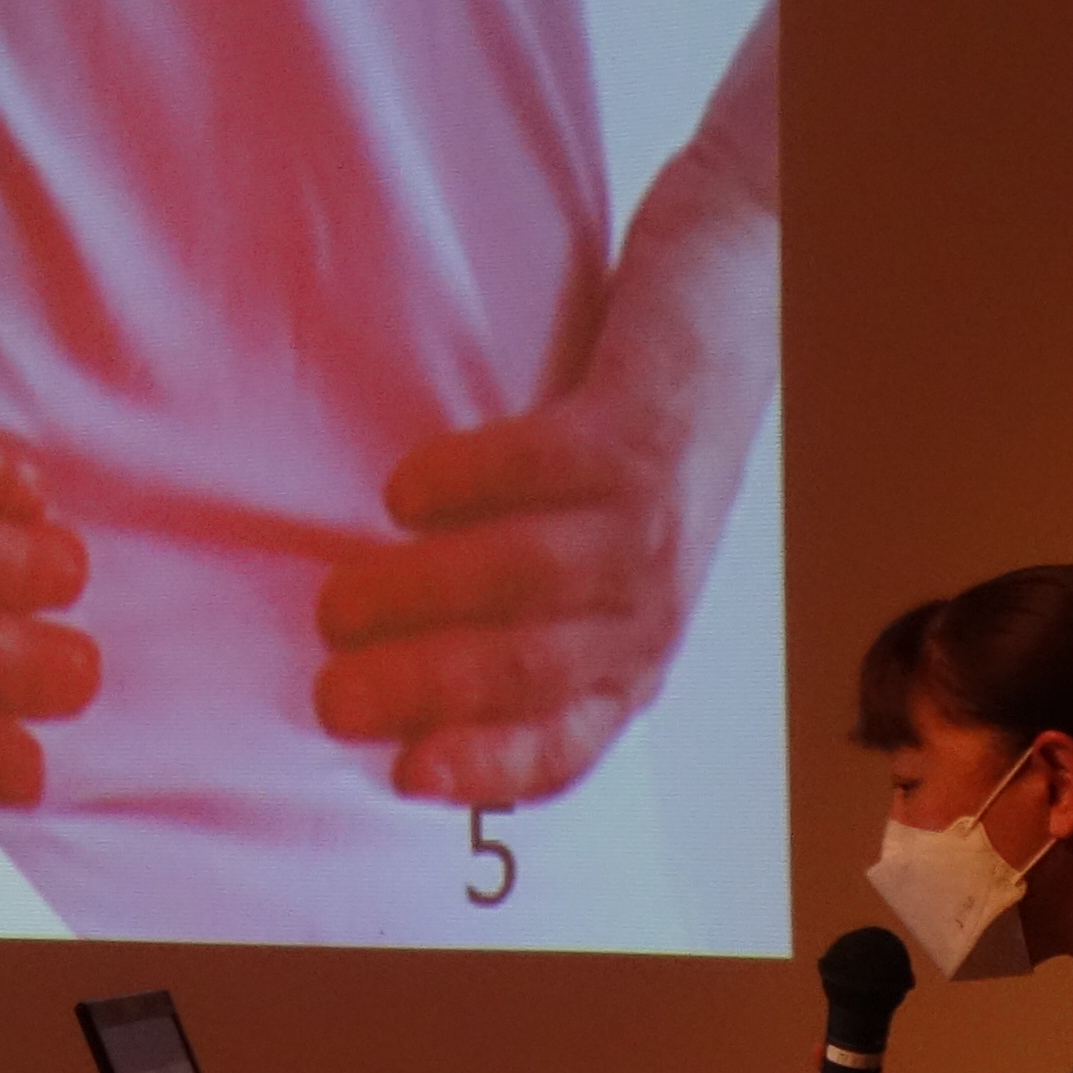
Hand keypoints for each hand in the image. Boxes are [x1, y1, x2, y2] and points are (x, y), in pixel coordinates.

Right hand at [313, 7, 778, 807]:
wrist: (741, 297)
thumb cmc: (636, 447)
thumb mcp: (603, 560)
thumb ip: (528, 620)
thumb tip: (389, 682)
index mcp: (634, 648)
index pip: (570, 740)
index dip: (492, 767)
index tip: (404, 775)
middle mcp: (650, 598)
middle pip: (534, 668)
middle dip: (426, 695)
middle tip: (330, 699)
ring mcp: (650, 513)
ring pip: (530, 579)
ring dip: (424, 599)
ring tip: (338, 603)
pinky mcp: (636, 424)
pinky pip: (542, 467)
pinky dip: (466, 485)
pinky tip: (406, 493)